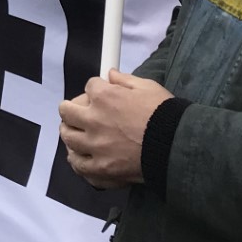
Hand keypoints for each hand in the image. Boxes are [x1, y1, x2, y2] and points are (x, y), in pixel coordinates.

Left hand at [59, 72, 173, 189]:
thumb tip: (110, 74)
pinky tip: (79, 156)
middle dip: (71, 108)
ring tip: (75, 133)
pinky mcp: (100, 168)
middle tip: (76, 111)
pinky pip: (78, 164)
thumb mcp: (148, 87)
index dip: (95, 89)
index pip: (89, 87)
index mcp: (105, 97)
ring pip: (68, 137)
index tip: (100, 93)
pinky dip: (76, 159)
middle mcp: (94, 120)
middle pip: (67, 111)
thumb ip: (125, 80)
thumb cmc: (164, 114)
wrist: (175, 147)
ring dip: (70, 132)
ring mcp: (95, 146)